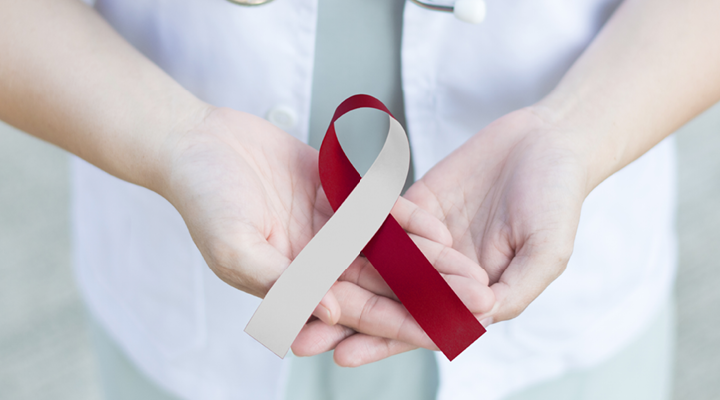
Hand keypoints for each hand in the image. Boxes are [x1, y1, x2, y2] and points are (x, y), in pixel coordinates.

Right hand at [156, 106, 464, 326]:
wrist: (197, 142)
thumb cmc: (204, 199)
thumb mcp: (236, 247)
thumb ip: (283, 282)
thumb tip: (331, 313)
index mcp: (297, 284)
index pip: (359, 313)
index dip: (404, 323)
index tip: (447, 334)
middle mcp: (319, 261)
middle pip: (384, 284)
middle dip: (430, 295)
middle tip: (477, 302)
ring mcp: (330, 228)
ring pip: (389, 249)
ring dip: (429, 261)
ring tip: (471, 270)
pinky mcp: (336, 194)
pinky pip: (378, 208)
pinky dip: (407, 218)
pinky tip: (439, 228)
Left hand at [298, 106, 590, 365]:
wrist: (548, 140)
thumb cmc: (558, 197)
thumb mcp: (546, 250)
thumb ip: (513, 289)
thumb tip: (474, 322)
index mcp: (473, 294)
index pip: (422, 324)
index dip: (384, 341)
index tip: (343, 355)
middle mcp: (443, 273)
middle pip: (388, 301)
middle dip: (346, 320)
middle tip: (300, 337)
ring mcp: (426, 240)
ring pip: (375, 265)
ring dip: (336, 280)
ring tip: (292, 292)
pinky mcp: (414, 206)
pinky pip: (379, 219)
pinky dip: (349, 229)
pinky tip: (314, 238)